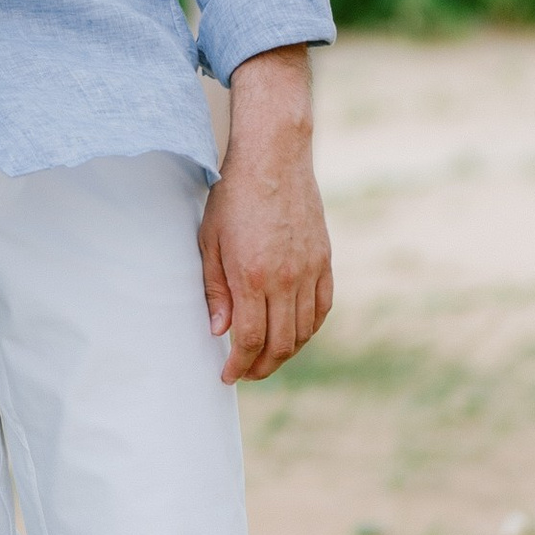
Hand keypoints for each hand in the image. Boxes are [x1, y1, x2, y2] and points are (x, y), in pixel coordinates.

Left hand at [199, 46, 332, 382]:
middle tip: (245, 373)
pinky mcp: (325, 261)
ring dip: (286, 353)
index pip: (249, 339)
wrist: (273, 159)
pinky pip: (322, 308)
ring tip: (267, 359)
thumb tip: (219, 331)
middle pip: (280, 343)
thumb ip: (215, 289)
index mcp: (252, 275)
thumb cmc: (233, 198)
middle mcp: (285, 278)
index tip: (228, 375)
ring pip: (303, 331)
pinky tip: (294, 334)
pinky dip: (309, 329)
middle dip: (261, 367)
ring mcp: (309, 270)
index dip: (239, 365)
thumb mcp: (209, 241)